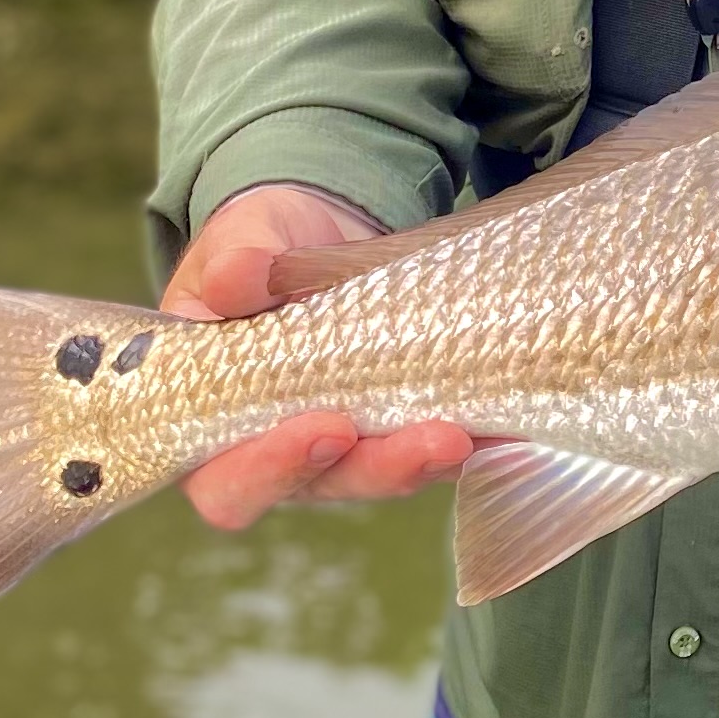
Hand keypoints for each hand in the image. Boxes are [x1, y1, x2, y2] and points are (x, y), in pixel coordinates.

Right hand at [162, 183, 474, 531]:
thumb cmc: (256, 246)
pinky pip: (434, 448)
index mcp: (213, 420)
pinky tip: (505, 429)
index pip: (226, 482)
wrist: (319, 229)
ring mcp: (345, 445)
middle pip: (321, 488)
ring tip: (468, 433)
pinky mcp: (400, 426)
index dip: (270, 471)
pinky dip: (473, 441)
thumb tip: (237, 276)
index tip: (326, 428)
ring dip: (426, 460)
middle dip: (378, 470)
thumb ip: (233, 258)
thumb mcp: (241, 237)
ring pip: (383, 474)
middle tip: (430, 439)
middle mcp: (278, 449)